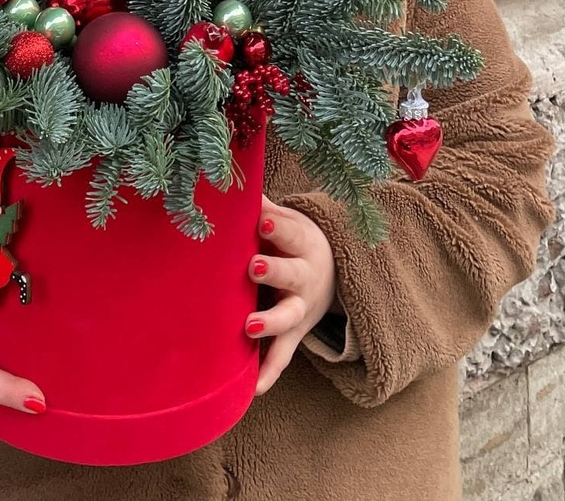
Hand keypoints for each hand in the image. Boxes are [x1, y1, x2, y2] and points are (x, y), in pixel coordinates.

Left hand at [246, 195, 337, 394]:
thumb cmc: (292, 239)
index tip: (259, 218)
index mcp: (301, 241)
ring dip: (271, 322)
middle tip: (251, 266)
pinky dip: (269, 372)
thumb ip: (260, 203)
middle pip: (293, 272)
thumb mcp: (285, 218)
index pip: (290, 230)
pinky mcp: (294, 334)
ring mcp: (300, 308)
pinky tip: (252, 389)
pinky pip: (283, 357)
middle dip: (274, 270)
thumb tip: (231, 176)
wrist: (332, 271)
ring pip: (290, 316)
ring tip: (250, 326)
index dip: (276, 224)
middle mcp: (304, 276)